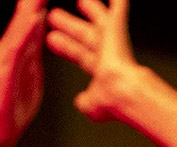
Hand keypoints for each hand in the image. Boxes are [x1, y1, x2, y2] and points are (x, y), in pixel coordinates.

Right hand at [0, 0, 47, 142]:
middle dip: (34, 0)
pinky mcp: (3, 71)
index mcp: (21, 49)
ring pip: (18, 27)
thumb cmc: (15, 104)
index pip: (32, 19)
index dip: (40, 2)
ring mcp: (5, 59)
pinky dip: (23, 32)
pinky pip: (15, 48)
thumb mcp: (32, 70)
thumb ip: (33, 49)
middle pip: (24, 18)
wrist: (1, 129)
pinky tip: (33, 19)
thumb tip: (39, 31)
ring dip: (28, 8)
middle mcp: (11, 48)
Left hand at [47, 0, 143, 122]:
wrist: (123, 90)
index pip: (79, 55)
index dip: (66, 47)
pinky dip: (118, 3)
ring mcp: (114, 43)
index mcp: (100, 73)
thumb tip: (81, 103)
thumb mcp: (92, 105)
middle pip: (85, 36)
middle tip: (56, 15)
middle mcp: (107, 56)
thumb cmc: (110, 100)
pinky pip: (118, 11)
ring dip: (90, 10)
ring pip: (99, 22)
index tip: (52, 38)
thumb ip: (86, 102)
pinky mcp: (117, 30)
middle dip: (70, 26)